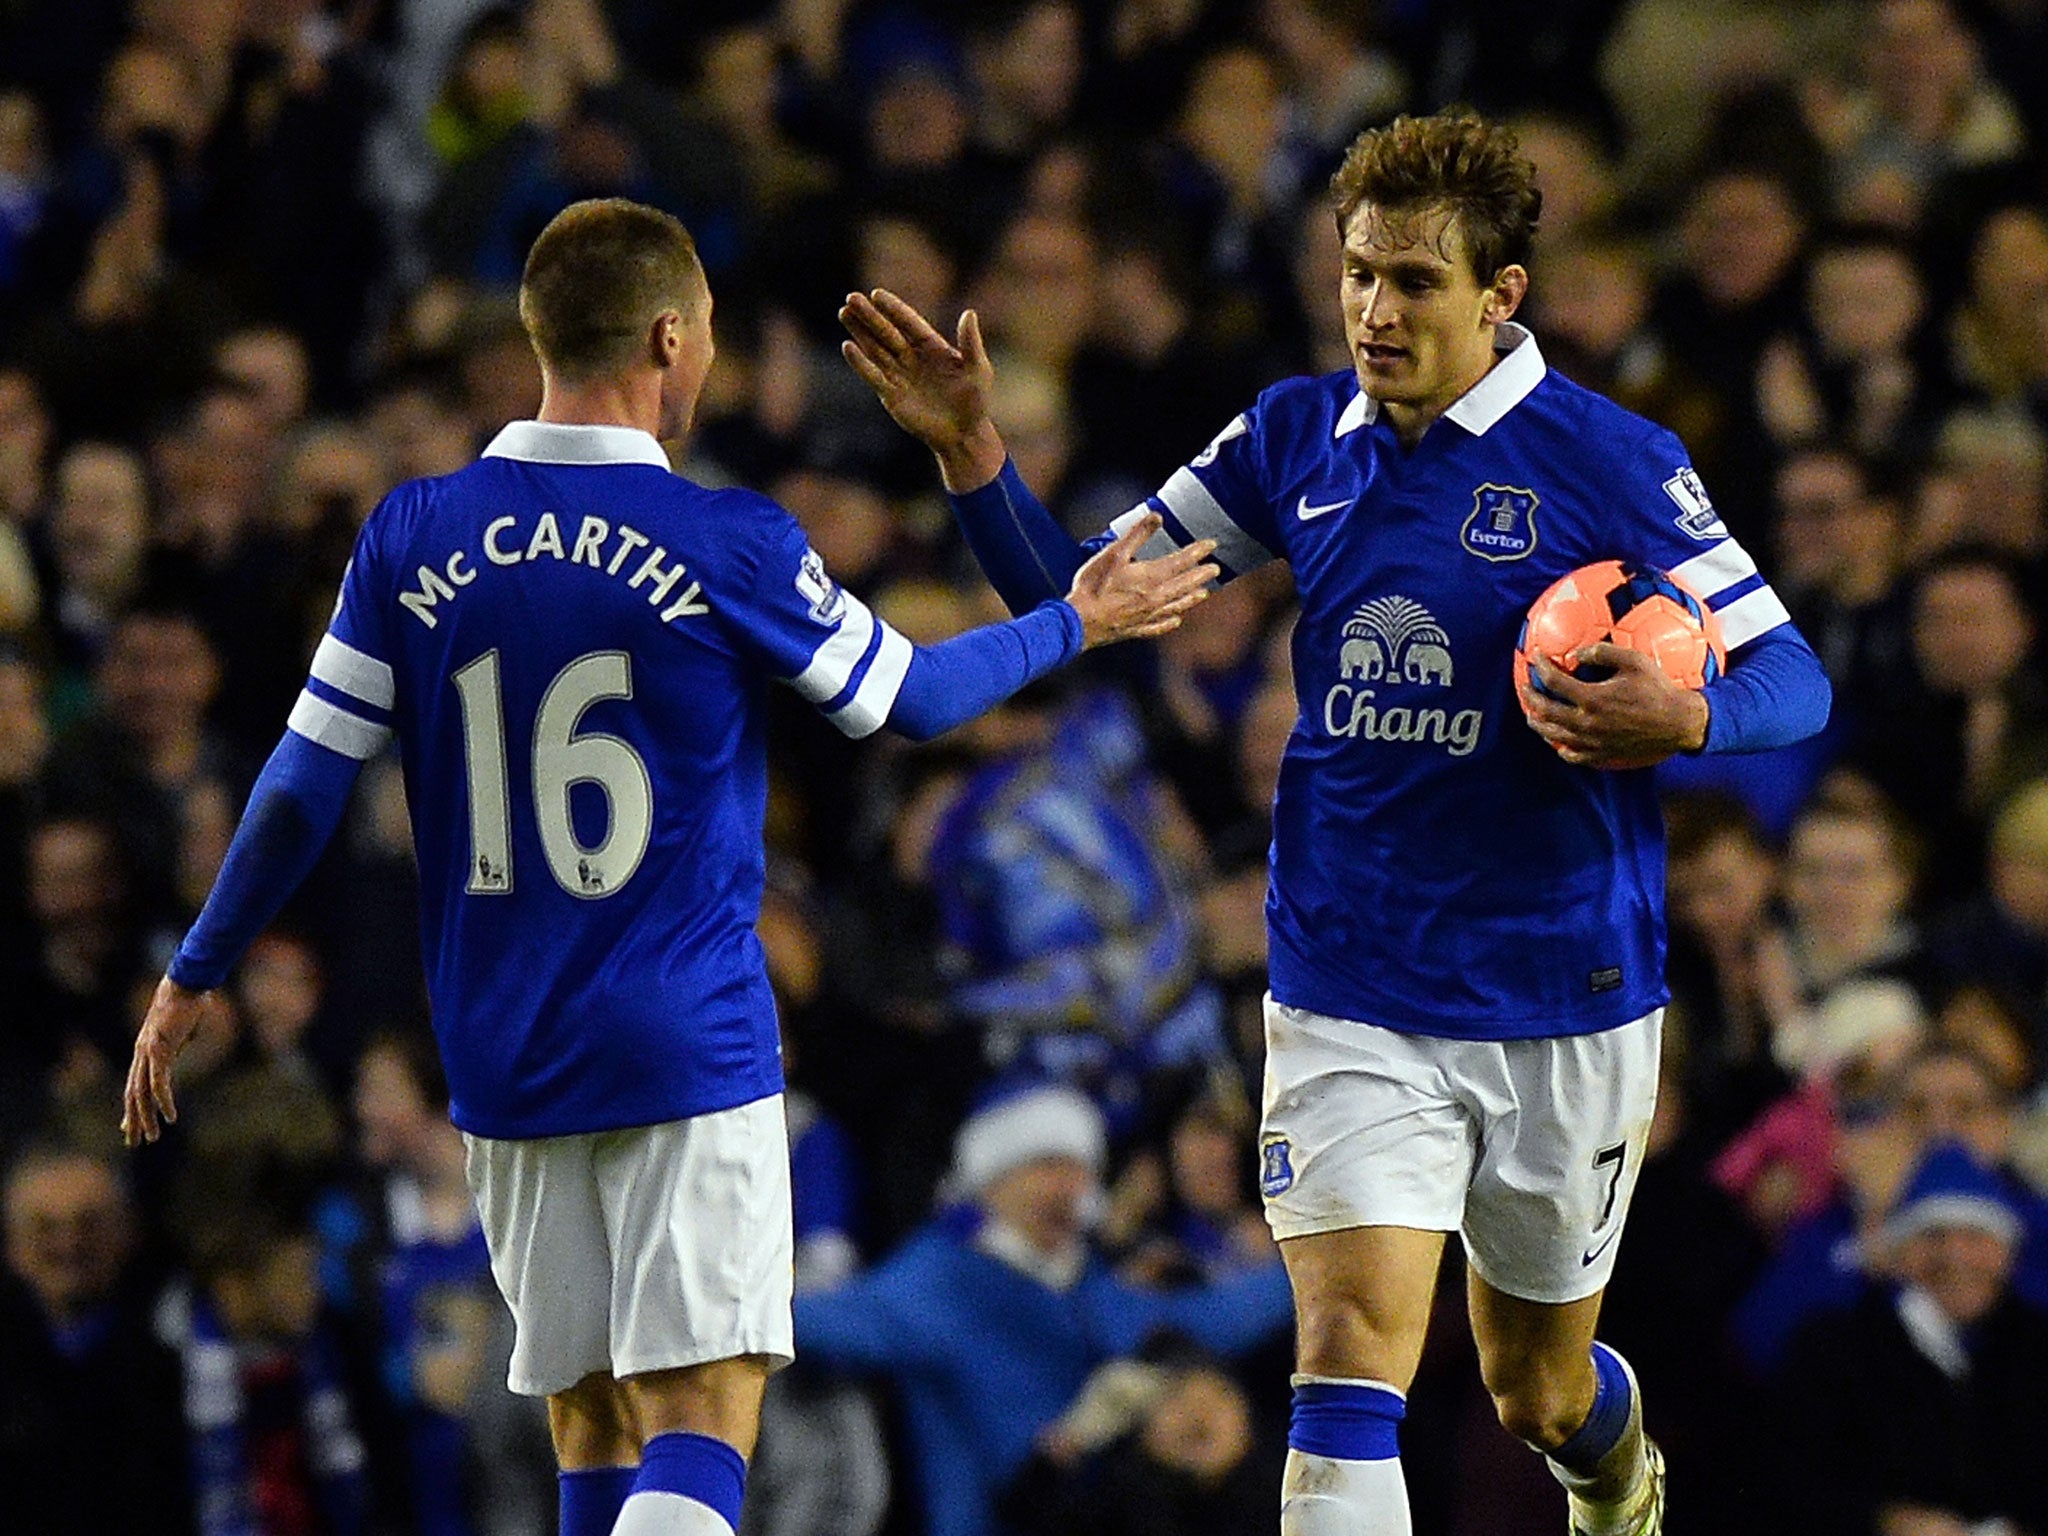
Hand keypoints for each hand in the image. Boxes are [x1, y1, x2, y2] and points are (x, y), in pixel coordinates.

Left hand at [121, 976, 217, 1145]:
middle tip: (134, 1141)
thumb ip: (179, 1042)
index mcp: (147, 1048)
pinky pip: (159, 1083)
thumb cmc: (190, 998)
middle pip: (132, 1094)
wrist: (188, 981)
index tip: (128, 1125)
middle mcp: (142, 1053)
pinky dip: (164, 1102)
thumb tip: (183, 1046)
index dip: (132, 1106)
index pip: (134, 1083)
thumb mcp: (185, 1028)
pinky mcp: (160, 1051)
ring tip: (151, 1137)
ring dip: (146, 1117)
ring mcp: (148, 1052)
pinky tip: (170, 1117)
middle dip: (133, 1119)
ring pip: (141, 1094)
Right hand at [839, 289, 1005, 490]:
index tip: (876, 294)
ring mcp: (900, 375)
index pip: (909, 323)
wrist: (963, 434)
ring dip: (859, 332)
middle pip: (887, 332)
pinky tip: (848, 346)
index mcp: (932, 347)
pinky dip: (860, 362)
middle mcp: (912, 358)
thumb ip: (971, 342)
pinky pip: (873, 375)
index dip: (893, 309)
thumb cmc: (975, 401)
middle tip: (850, 297)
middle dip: (869, 315)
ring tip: (843, 312)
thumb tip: (968, 312)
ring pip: (875, 349)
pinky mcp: (891, 394)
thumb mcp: (977, 369)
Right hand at [1065, 515, 1216, 648]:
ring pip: (1176, 606)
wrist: (1079, 623)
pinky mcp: (1136, 630)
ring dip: (1191, 598)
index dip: (1197, 551)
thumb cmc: (1094, 586)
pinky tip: (1175, 620)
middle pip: (1184, 584)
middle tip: (1216, 569)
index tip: (1212, 544)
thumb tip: (1157, 516)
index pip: (1181, 561)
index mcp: (1150, 577)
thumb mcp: (1114, 553)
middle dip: (1200, 575)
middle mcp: (1155, 598)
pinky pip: (1160, 626)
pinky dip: (1170, 622)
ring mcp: (1147, 616)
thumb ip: (1137, 535)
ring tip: (1203, 593)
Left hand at [1521, 643, 1708, 767]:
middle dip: (1530, 697)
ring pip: (1553, 736)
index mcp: (1592, 698)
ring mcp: (1592, 743)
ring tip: (1532, 715)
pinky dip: (1559, 747)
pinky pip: (1572, 755)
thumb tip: (1577, 652)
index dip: (1541, 667)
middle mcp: (1587, 723)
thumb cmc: (1658, 690)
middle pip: (1545, 711)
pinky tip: (1557, 741)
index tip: (1536, 658)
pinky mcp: (1601, 756)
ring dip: (1538, 723)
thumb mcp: (1634, 661)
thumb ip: (1603, 652)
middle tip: (1524, 687)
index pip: (1554, 681)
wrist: (1679, 723)